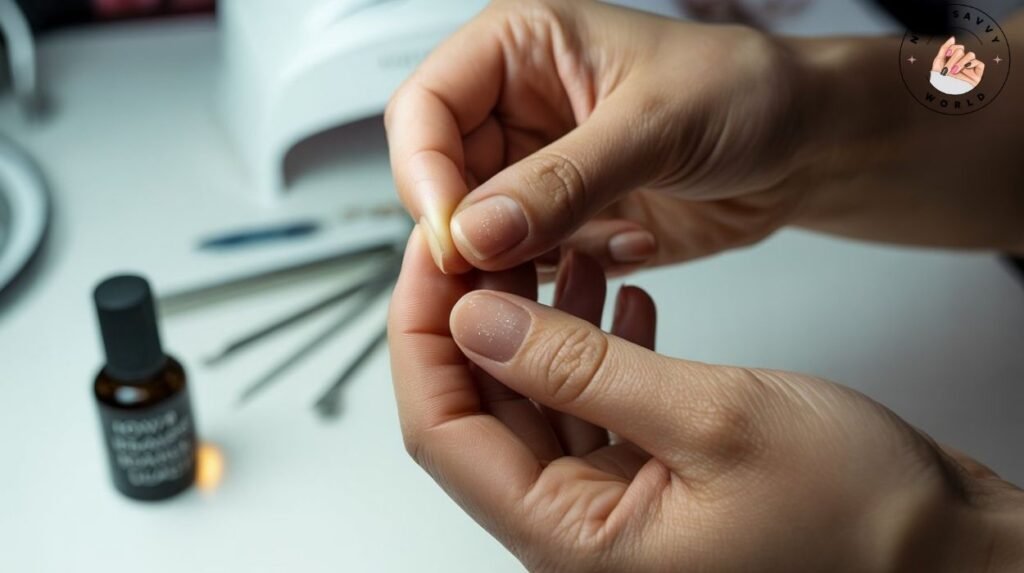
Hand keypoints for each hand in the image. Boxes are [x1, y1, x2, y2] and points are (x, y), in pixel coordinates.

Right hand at [386, 0, 814, 275]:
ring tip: (611, 234)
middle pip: (440, 177)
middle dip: (475, 230)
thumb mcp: (656, 124)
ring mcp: (535, 168)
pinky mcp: (561, 219)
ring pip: (479, 230)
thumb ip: (563, 180)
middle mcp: (516, 107)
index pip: (425, 108)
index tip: (454, 235)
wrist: (803, 146)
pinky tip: (634, 238)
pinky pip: (528, 261)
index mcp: (519, 47)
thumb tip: (476, 229)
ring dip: (531, 254)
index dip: (425, 173)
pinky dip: (571, 267)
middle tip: (514, 264)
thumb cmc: (745, 92)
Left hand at [389, 228, 1023, 571]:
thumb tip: (480, 321)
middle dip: (478, 317)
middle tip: (491, 241)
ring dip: (541, 326)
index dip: (423, 335)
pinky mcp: (652, 482)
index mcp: (574, 539)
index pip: (443, 431)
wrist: (944, 553)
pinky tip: (622, 302)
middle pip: (481, 413)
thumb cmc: (861, 518)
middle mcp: (580, 533)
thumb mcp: (709, 418)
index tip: (433, 258)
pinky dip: (598, 351)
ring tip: (562, 256)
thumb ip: (581, 369)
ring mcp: (615, 508)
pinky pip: (593, 410)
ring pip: (537, 403)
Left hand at [931, 36, 984, 87]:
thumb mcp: (938, 63)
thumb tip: (952, 38)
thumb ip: (944, 49)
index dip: (952, 48)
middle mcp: (961, 62)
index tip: (946, 55)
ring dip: (960, 62)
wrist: (945, 94)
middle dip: (953, 59)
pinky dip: (970, 64)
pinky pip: (978, 62)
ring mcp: (969, 67)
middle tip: (947, 70)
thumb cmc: (940, 81)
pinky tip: (964, 70)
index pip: (956, 47)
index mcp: (952, 60)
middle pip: (961, 50)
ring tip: (954, 71)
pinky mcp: (977, 72)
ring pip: (970, 54)